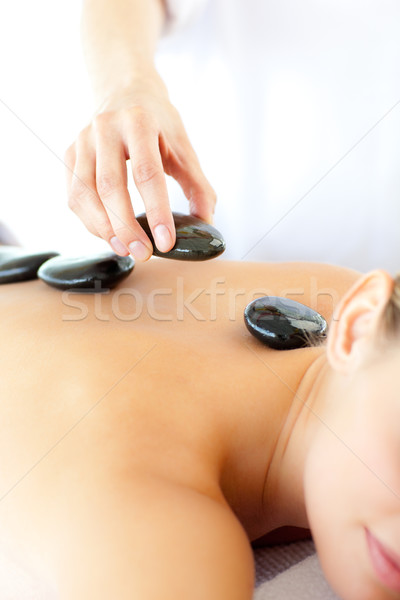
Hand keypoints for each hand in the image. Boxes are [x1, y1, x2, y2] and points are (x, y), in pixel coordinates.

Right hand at [64, 71, 215, 260]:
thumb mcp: (183, 147)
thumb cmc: (158, 123)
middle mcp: (105, 128)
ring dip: (104, 229)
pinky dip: (91, 222)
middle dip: (127, 227)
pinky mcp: (69, 154)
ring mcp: (82, 141)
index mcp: (139, 122)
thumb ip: (197, 186)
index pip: (147, 174)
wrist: (125, 90)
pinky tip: (110, 235)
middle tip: (144, 253)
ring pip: (84, 194)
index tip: (166, 242)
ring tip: (126, 250)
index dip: (157, 212)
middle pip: (110, 187)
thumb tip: (206, 223)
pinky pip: (74, 196)